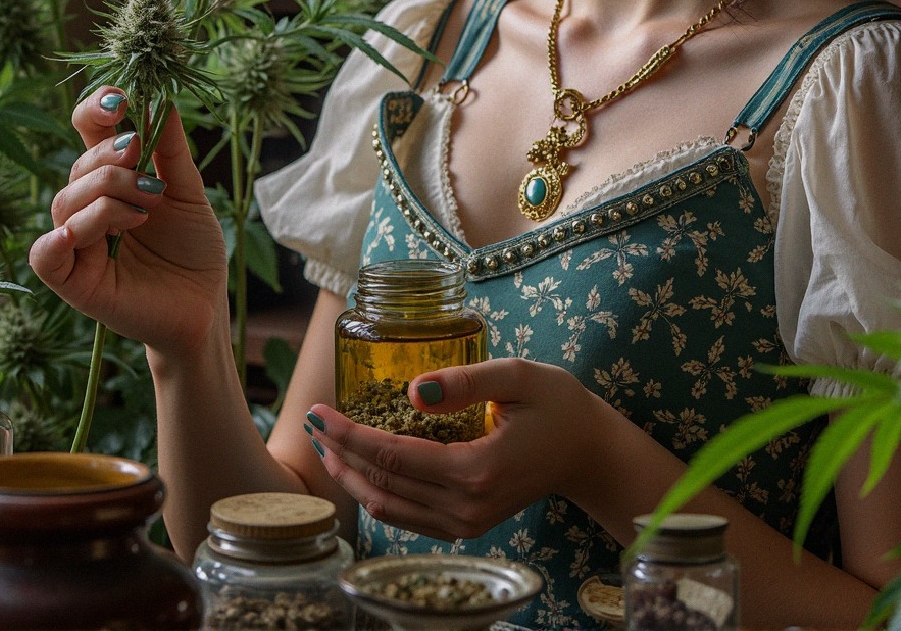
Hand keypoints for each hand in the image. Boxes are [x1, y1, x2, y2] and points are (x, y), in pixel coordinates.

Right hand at [29, 88, 228, 355]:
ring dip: (107, 198)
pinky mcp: (75, 282)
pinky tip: (76, 236)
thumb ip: (170, 150)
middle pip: (77, 168)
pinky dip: (55, 242)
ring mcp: (78, 244)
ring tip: (146, 210)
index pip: (87, 133)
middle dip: (111, 162)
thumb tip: (162, 98)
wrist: (205, 306)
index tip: (119, 100)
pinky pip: (45, 257)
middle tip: (146, 172)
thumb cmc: (192, 249)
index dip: (94, 110)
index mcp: (112, 179)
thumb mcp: (188, 192)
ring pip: (66, 204)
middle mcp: (89, 207)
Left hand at [304, 357, 608, 540]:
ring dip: (352, 476)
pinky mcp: (465, 525)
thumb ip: (466, 381)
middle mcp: (466, 506)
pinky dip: (376, 492)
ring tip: (325, 442)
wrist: (588, 453)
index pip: (393, 456)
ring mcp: (466, 523)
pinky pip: (407, 515)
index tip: (319, 411)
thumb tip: (412, 389)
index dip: (349, 434)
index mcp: (476, 470)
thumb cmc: (558, 406)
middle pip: (382, 486)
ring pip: (389, 508)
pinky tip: (359, 465)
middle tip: (312, 420)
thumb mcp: (519, 376)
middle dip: (340, 452)